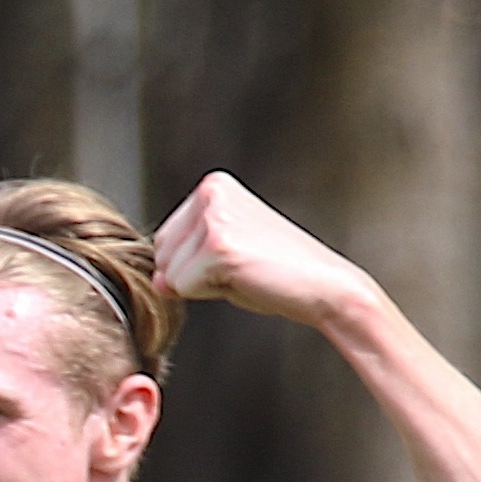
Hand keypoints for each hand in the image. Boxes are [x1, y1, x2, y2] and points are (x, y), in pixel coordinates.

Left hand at [148, 171, 378, 329]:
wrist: (323, 286)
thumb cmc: (279, 272)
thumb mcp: (222, 259)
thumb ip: (185, 261)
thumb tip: (157, 280)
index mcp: (213, 186)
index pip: (165, 238)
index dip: (192, 263)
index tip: (236, 259)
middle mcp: (210, 193)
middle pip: (161, 253)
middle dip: (192, 274)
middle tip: (240, 268)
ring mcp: (214, 217)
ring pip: (170, 273)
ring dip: (203, 286)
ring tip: (244, 272)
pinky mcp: (218, 246)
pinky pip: (184, 287)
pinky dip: (210, 295)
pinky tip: (245, 279)